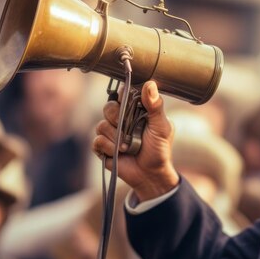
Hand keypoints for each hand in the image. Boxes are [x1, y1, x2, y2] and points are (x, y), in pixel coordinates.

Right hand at [93, 80, 179, 200]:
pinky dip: (109, 147)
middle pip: (109, 107)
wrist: (151, 173)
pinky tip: (119, 152)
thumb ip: (155, 106)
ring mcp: (111, 132)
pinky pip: (97, 140)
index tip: (126, 100)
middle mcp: (121, 118)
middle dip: (118, 118)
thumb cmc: (159, 149)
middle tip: (129, 128)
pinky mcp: (103, 146)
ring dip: (116, 137)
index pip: (123, 93)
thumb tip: (150, 84)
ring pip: (102, 124)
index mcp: (136, 110)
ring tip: (129, 146)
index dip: (123, 95)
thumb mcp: (162, 126)